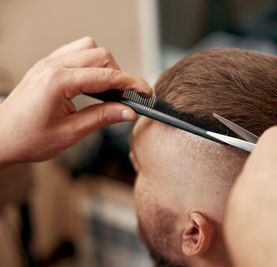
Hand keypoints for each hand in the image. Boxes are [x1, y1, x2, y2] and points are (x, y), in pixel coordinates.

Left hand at [0, 37, 151, 166]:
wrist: (1, 138)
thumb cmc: (28, 139)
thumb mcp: (71, 133)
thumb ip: (103, 118)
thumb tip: (129, 112)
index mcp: (58, 81)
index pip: (107, 76)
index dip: (132, 84)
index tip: (146, 92)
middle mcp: (53, 66)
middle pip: (101, 55)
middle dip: (120, 75)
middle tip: (126, 97)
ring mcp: (49, 63)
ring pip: (89, 48)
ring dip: (105, 66)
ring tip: (108, 90)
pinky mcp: (47, 65)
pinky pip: (75, 52)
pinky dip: (90, 63)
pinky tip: (91, 82)